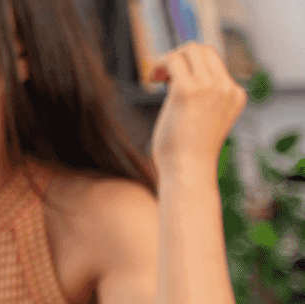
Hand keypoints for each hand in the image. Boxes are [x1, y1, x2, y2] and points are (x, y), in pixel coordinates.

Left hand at [149, 43, 246, 171]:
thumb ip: (202, 103)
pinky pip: (173, 60)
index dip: (191, 67)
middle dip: (180, 57)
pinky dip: (159, 64)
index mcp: (234, 95)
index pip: (215, 63)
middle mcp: (226, 88)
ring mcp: (209, 87)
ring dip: (169, 59)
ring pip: (190, 49)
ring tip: (157, 78)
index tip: (172, 82)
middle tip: (163, 78)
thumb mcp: (204, 123)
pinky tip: (151, 79)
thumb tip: (178, 83)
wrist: (188, 171)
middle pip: (204, 50)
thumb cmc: (188, 154)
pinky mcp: (187, 91)